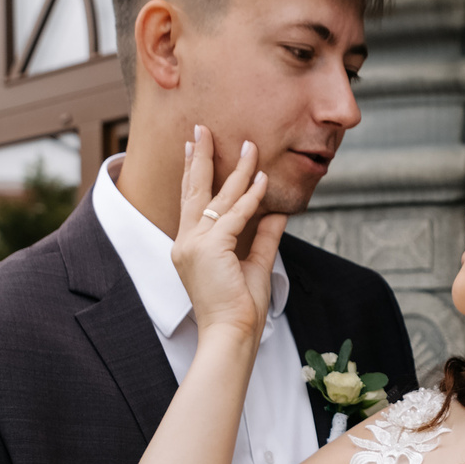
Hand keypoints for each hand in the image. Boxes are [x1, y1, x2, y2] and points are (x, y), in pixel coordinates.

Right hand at [172, 126, 284, 341]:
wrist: (232, 335)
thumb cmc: (240, 309)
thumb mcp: (255, 266)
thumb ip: (264, 237)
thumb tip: (278, 213)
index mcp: (189, 247)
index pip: (190, 202)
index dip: (193, 173)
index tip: (194, 149)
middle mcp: (186, 242)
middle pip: (193, 190)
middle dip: (199, 157)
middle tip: (201, 129)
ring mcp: (194, 244)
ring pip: (217, 197)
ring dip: (237, 170)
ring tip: (249, 145)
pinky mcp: (210, 248)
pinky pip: (235, 215)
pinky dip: (251, 197)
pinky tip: (263, 178)